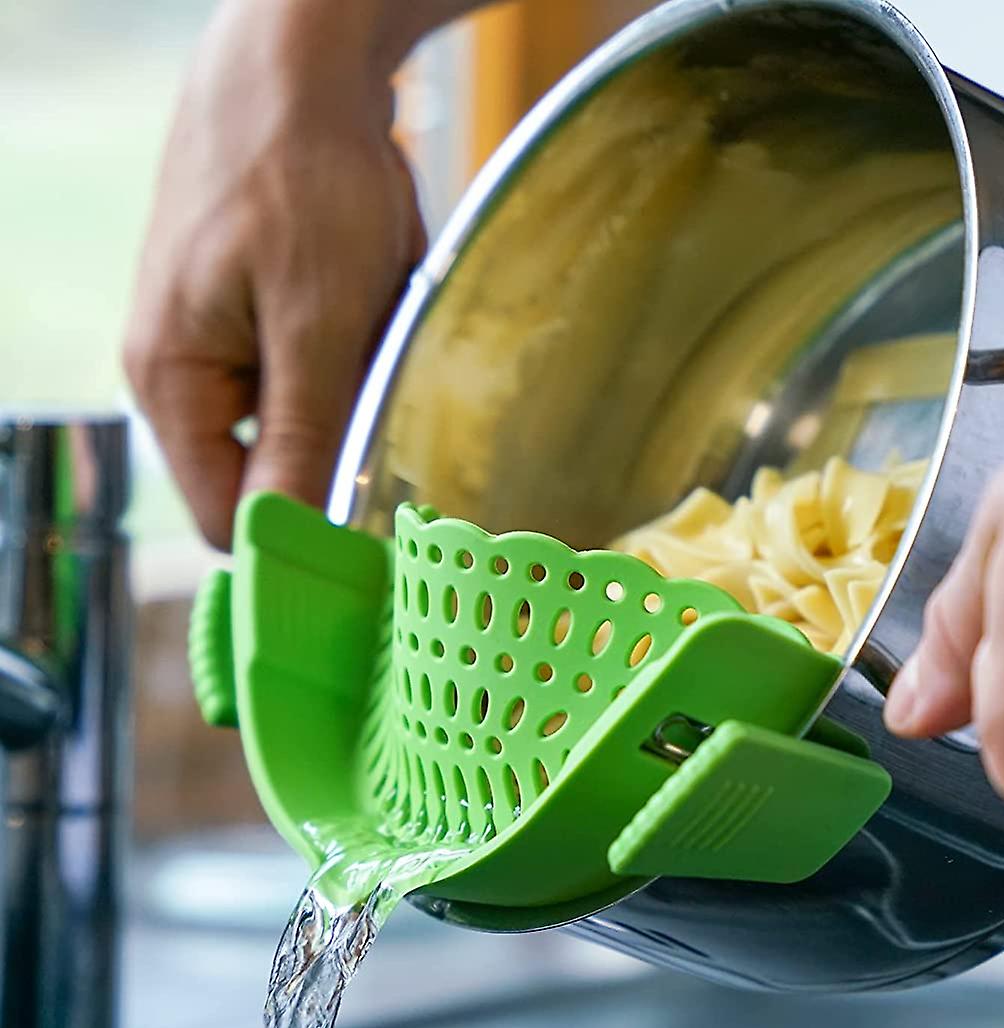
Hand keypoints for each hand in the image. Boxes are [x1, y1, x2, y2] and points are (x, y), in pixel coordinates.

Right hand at [125, 0, 427, 547]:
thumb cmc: (302, 180)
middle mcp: (184, 372)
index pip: (226, 518)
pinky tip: (374, 302)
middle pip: (267, 472)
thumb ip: (303, 442)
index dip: (294, 543)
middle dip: (336, 452)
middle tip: (387, 410)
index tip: (370, 547)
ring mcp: (220, 339)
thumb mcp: (316, 326)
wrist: (301, 61)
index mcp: (173, 383)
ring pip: (302, 420)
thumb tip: (290, 545)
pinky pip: (317, 369)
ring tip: (374, 325)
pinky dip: (356, 353)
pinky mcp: (259, 312)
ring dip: (353, 396)